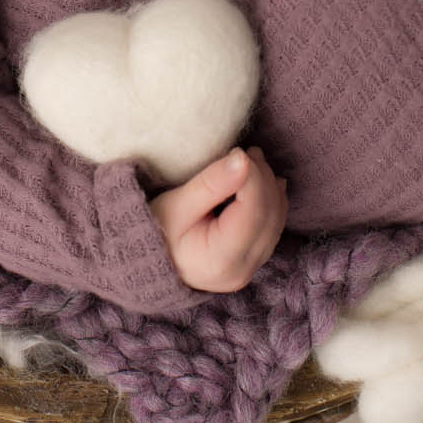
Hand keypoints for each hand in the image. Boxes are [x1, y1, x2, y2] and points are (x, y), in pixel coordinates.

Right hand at [149, 146, 288, 293]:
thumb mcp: (176, 205)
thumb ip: (211, 183)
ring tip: (253, 162)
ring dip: (269, 188)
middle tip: (248, 152)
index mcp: (219, 260)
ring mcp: (250, 270)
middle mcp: (240, 271)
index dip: (253, 176)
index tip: (239, 152)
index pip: (253, 211)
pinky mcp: (253, 263)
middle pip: (269, 216)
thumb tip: (243, 159)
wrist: (147, 261)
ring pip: (276, 221)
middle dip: (264, 179)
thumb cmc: (156, 231)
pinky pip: (272, 228)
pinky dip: (271, 202)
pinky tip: (262, 182)